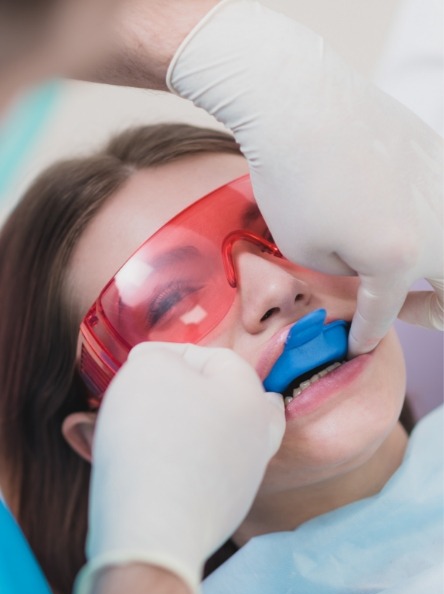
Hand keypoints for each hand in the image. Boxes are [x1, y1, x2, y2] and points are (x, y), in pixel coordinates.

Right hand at [74, 342, 283, 593]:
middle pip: (237, 400)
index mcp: (250, 396)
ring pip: (226, 439)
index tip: (137, 366)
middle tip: (169, 393)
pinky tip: (162, 467)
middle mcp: (259, 436)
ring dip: (196, 428)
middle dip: (201, 392)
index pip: (214, 358)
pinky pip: (208, 475)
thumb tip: (158, 364)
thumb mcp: (148, 369)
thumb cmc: (153, 437)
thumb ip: (158, 356)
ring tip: (160, 429)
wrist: (154, 529)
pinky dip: (188, 464)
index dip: (172, 354)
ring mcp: (246, 479)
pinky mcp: (225, 512)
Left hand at [167, 0, 442, 355]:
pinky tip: (397, 219)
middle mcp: (439, 227)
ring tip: (400, 265)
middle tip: (405, 313)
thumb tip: (368, 271)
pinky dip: (428, 225)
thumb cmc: (293, 179)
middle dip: (431, 314)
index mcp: (400, 259)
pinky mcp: (439, 158)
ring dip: (435, 269)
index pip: (384, 314)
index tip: (356, 345)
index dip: (366, 336)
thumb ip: (348, 274)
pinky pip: (442, 207)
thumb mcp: (307, 251)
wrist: (300, 103)